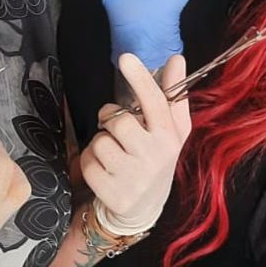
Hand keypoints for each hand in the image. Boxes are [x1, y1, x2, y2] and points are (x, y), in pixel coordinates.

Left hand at [81, 54, 189, 233]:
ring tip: (113, 153)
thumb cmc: (155, 158)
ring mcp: (135, 178)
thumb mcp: (170, 130)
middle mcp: (155, 157)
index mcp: (170, 137)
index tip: (126, 58)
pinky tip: (104, 170)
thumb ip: (172, 96)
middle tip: (117, 129)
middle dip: (111, 120)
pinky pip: (88, 163)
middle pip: (118, 121)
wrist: (145, 208)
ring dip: (100, 143)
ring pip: (100, 142)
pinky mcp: (114, 194)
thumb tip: (177, 59)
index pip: (155, 102)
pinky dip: (90, 162)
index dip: (140, 79)